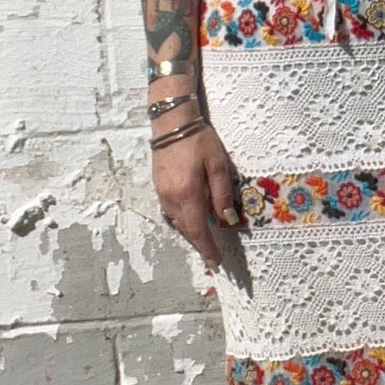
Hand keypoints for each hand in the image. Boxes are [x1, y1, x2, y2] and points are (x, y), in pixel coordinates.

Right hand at [151, 120, 239, 268]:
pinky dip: (183, 221)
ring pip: (177, 222)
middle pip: (186, 229)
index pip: (198, 229)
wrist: (171, 122)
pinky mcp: (158, 187)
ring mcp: (161, 193)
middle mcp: (171, 198)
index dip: (207, 248)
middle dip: (199, 245)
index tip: (216, 262)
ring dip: (191, 233)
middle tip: (212, 257)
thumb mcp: (218, 165)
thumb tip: (226, 219)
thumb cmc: (199, 140)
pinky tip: (192, 219)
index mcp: (187, 194)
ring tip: (204, 241)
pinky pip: (171, 212)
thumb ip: (221, 194)